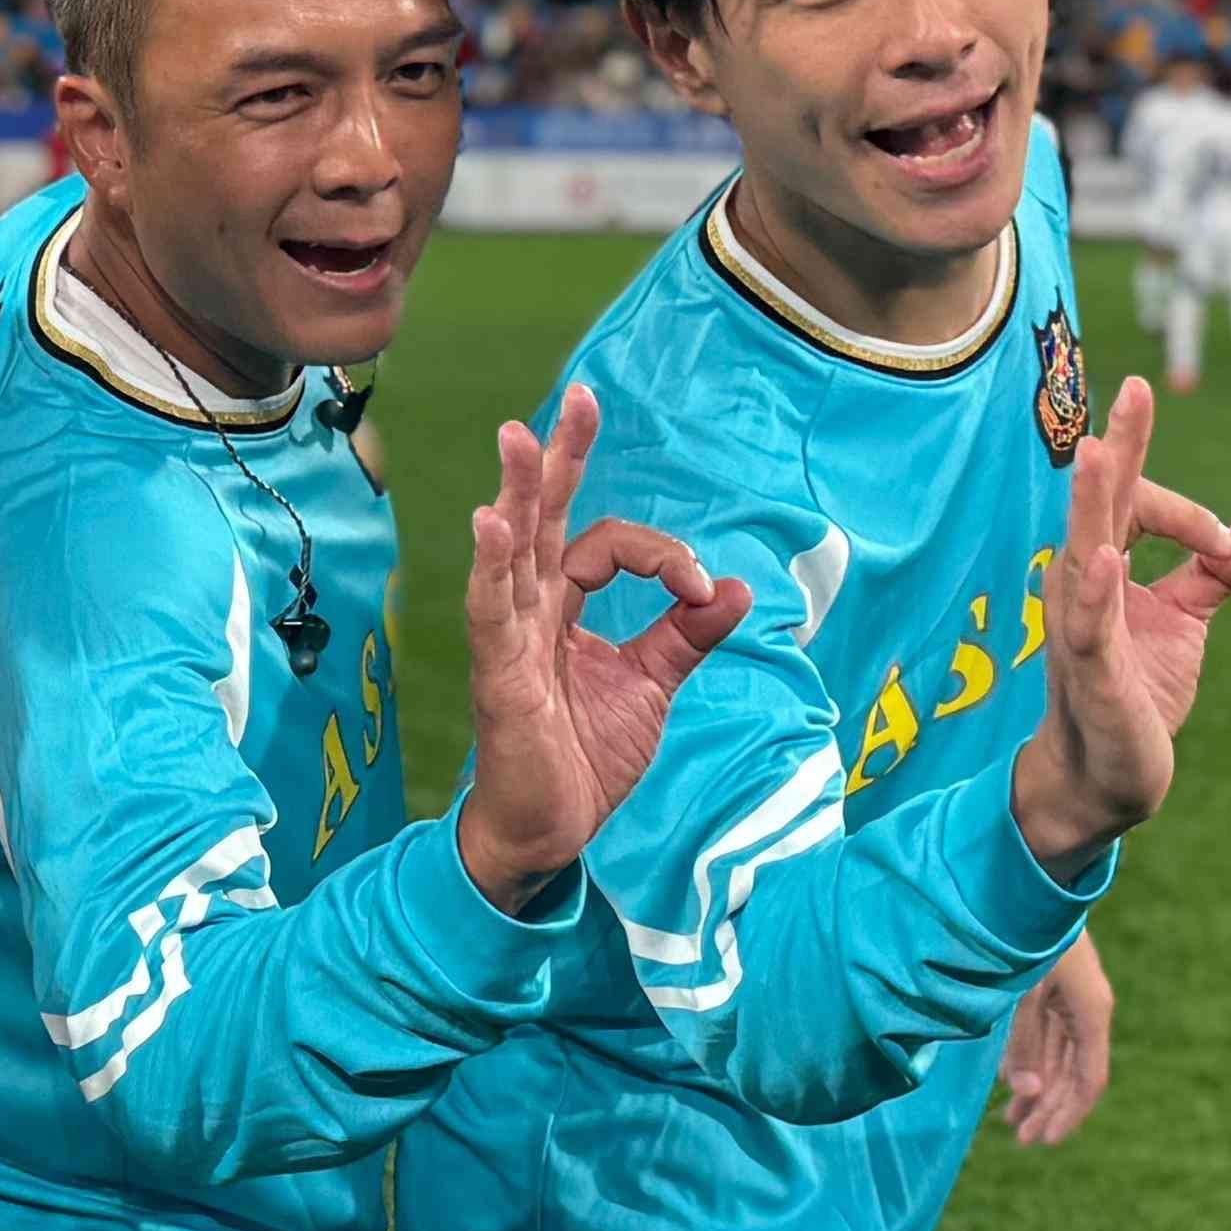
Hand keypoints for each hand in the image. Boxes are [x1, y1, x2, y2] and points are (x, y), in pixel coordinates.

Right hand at [451, 386, 750, 912]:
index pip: (605, 547)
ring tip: (517, 437)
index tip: (699, 590)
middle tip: (580, 398)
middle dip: (559, 458)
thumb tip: (738, 590)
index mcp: (562, 608)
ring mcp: (508, 638)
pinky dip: (491, 567)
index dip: (659, 556)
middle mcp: (530, 611)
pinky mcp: (498, 673)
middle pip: (544, 519)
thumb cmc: (584, 758)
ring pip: (512, 551)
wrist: (550, 831)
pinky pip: (491, 610)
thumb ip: (686, 637)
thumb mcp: (651, 687)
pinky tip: (492, 525)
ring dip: (516, 492)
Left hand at [996, 930, 1112, 1144]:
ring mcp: (1072, 1002)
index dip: (1070, 1112)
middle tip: (1023, 1140)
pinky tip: (1013, 1085)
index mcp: (1091, 1012)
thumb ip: (1023, 1043)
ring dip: (1038, 1091)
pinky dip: (1032, 1064)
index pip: (1090, 1078)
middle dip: (1049, 1109)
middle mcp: (1087, 1011)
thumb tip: (1027, 1092)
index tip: (1046, 1139)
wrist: (1034, 883)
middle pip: (1074, 1074)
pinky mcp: (1055, 993)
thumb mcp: (1023, 991)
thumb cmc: (1026, 934)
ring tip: (1013, 1121)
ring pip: (1060, 1059)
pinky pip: (1048, 1039)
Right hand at [1008, 376, 1230, 871]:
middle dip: (1120, 446)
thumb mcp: (1183, 623)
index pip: (1136, 507)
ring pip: (1084, 552)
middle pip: (1100, 505)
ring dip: (1092, 503)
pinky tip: (1100, 556)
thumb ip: (1214, 576)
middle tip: (1133, 386)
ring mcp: (1081, 626)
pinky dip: (1093, 589)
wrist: (1107, 775)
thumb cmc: (1134, 691)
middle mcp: (1083, 586)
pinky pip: (1086, 625)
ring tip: (1099, 454)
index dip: (1190, 514)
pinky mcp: (1090, 671)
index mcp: (1104, 567)